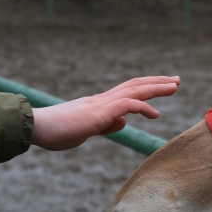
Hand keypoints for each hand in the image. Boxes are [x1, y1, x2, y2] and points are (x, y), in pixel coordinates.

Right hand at [30, 76, 180, 150]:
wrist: (35, 128)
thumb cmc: (55, 132)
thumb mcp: (86, 130)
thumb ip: (105, 126)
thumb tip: (122, 123)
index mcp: (99, 104)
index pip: (128, 91)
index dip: (147, 87)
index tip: (164, 86)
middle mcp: (102, 100)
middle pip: (135, 85)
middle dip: (157, 82)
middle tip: (176, 80)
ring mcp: (100, 105)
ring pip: (134, 90)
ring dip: (156, 88)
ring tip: (174, 87)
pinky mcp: (98, 113)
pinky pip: (125, 105)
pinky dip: (142, 107)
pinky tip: (154, 113)